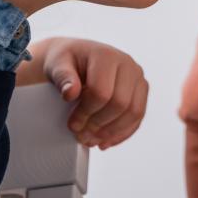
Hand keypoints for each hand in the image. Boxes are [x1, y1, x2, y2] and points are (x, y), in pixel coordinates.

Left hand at [23, 37, 147, 148]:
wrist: (76, 58)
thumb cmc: (66, 61)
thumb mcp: (56, 65)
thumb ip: (62, 77)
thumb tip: (70, 92)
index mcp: (106, 56)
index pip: (102, 92)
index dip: (86, 113)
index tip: (73, 125)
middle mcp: (127, 64)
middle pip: (120, 103)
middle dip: (99, 125)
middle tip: (81, 136)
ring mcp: (137, 77)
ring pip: (134, 112)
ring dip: (112, 132)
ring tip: (92, 140)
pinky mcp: (141, 90)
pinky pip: (138, 116)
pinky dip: (123, 133)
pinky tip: (107, 141)